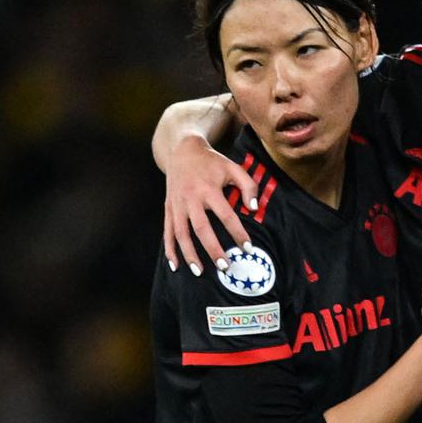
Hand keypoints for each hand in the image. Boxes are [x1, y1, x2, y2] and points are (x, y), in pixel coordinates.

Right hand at [164, 136, 258, 275]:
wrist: (182, 151)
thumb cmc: (213, 162)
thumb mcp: (233, 167)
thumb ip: (248, 185)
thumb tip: (253, 208)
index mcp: (208, 189)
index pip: (226, 215)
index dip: (237, 232)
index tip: (247, 247)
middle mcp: (190, 198)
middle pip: (201, 228)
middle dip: (212, 249)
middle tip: (224, 266)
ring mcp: (177, 205)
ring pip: (181, 233)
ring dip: (189, 254)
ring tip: (200, 271)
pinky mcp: (168, 208)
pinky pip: (167, 232)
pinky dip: (170, 249)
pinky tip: (175, 265)